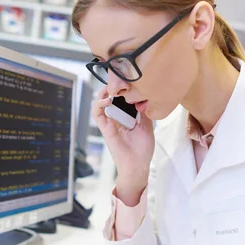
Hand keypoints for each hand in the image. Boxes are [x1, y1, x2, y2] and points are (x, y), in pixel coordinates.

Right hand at [93, 87, 154, 204]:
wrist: (138, 165)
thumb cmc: (142, 149)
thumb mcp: (147, 126)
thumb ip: (143, 113)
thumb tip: (144, 98)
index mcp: (126, 117)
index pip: (120, 99)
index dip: (120, 89)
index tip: (126, 80)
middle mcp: (116, 119)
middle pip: (109, 98)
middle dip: (111, 87)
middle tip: (117, 79)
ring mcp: (109, 123)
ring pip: (100, 104)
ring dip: (102, 93)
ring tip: (109, 87)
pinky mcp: (105, 129)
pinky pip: (97, 115)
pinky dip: (99, 105)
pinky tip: (106, 99)